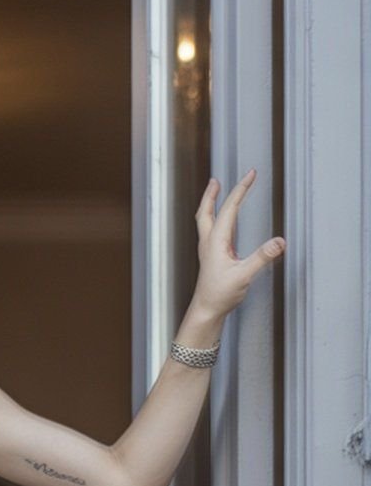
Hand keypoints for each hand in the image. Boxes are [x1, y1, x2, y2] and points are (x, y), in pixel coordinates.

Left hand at [192, 169, 285, 319]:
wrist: (206, 311)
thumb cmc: (219, 295)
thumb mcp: (244, 275)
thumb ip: (262, 257)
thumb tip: (279, 242)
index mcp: (216, 241)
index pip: (229, 208)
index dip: (241, 189)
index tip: (251, 175)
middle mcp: (209, 242)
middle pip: (206, 211)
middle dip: (212, 193)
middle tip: (216, 180)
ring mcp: (208, 249)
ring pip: (205, 220)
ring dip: (210, 204)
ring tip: (215, 191)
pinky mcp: (211, 257)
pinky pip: (211, 230)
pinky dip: (215, 218)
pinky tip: (222, 222)